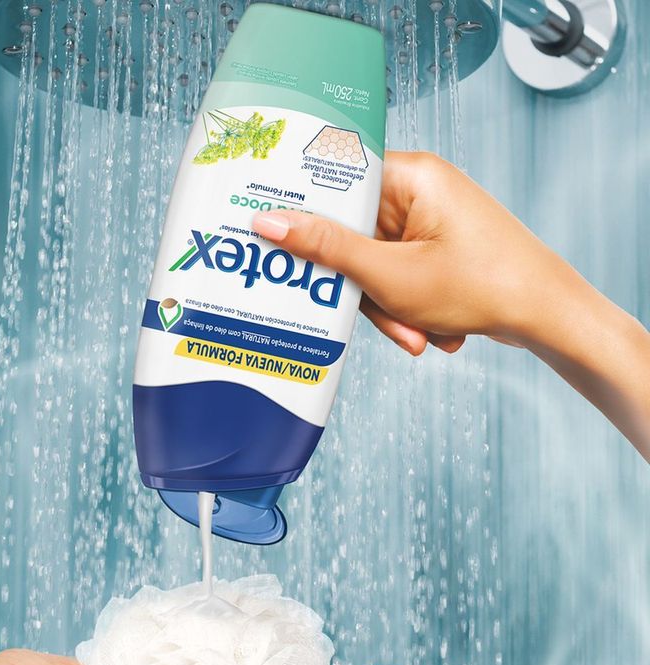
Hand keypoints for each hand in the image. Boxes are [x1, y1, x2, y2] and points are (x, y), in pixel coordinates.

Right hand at [252, 151, 649, 459]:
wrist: (548, 316)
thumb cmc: (485, 285)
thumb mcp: (392, 274)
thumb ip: (327, 249)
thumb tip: (271, 222)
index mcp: (411, 176)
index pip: (336, 182)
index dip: (305, 214)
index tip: (276, 240)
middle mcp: (419, 192)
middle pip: (353, 234)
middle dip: (365, 288)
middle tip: (376, 312)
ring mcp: (429, 222)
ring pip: (374, 264)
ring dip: (390, 307)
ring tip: (417, 332)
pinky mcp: (436, 248)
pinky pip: (397, 275)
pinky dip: (407, 307)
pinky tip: (432, 330)